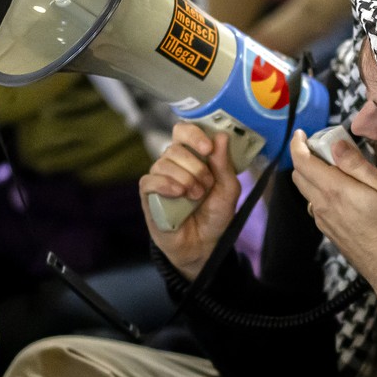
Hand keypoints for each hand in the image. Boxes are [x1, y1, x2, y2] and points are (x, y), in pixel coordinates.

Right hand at [139, 121, 240, 280]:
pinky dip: (165, 184)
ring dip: (184, 178)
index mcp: (193, 157)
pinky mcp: (148, 195)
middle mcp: (173, 164)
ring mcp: (159, 179)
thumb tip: (221, 136)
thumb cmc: (215, 216)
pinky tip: (178, 194)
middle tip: (206, 186)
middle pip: (175, 147)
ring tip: (196, 196)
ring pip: (163, 163)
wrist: (204, 245)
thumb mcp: (228, 190)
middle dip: (195, 166)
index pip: (184, 131)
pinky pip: (149, 180)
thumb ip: (224, 165)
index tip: (207, 148)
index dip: (193, 134)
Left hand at [289, 129, 376, 313]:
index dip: (297, 144)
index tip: (300, 133)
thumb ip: (358, 165)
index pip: (302, 162)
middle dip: (304, 157)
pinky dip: (319, 191)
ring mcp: (322, 220)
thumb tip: (337, 145)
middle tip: (323, 147)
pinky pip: (315, 205)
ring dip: (311, 175)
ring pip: (306, 191)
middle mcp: (321, 205)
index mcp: (334, 190)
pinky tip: (339, 192)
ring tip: (333, 168)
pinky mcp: (327, 231)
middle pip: (299, 175)